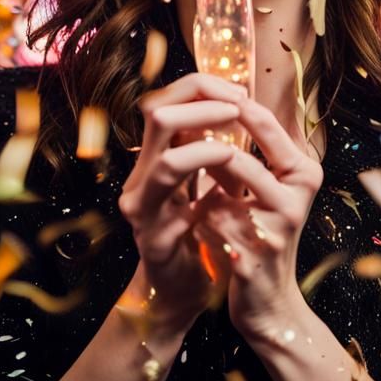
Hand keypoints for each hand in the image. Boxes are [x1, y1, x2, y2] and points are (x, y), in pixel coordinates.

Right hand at [117, 72, 245, 334]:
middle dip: (202, 102)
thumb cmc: (199, 234)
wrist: (182, 293)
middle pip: (157, 113)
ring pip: (164, 155)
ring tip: (235, 143)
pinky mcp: (152, 236)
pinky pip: (173, 203)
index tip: (238, 93)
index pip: (166, 100)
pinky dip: (204, 182)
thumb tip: (238, 103)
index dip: (201, 87)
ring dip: (205, 140)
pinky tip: (226, 181)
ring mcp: (142, 205)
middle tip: (238, 106)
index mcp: (155, 157)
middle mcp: (141, 174)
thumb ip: (211, 147)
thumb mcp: (207, 183)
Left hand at [194, 96, 322, 345]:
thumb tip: (202, 115)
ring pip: (219, 197)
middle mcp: (297, 196)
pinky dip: (201, 226)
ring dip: (203, 198)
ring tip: (196, 202)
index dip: (226, 109)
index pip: (265, 124)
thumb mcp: (259, 191)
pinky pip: (211, 226)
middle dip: (203, 155)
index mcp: (303, 172)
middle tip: (177, 149)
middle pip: (239, 158)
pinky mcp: (255, 256)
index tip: (191, 106)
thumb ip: (240, 157)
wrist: (269, 304)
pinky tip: (203, 236)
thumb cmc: (259, 235)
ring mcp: (277, 227)